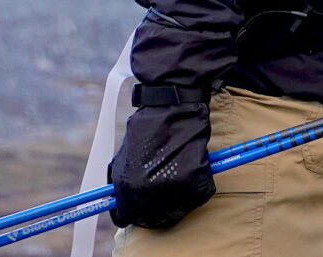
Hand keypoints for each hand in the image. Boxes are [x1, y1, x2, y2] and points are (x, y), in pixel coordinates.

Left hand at [109, 102, 215, 228]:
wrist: (172, 105)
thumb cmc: (149, 127)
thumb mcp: (124, 157)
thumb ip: (121, 184)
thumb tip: (121, 207)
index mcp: (126, 188)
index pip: (124, 217)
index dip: (133, 213)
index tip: (142, 209)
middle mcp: (146, 193)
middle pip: (153, 218)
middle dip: (160, 208)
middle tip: (169, 192)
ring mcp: (170, 189)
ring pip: (180, 208)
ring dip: (183, 196)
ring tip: (182, 174)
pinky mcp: (194, 181)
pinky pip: (200, 194)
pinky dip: (201, 184)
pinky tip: (196, 167)